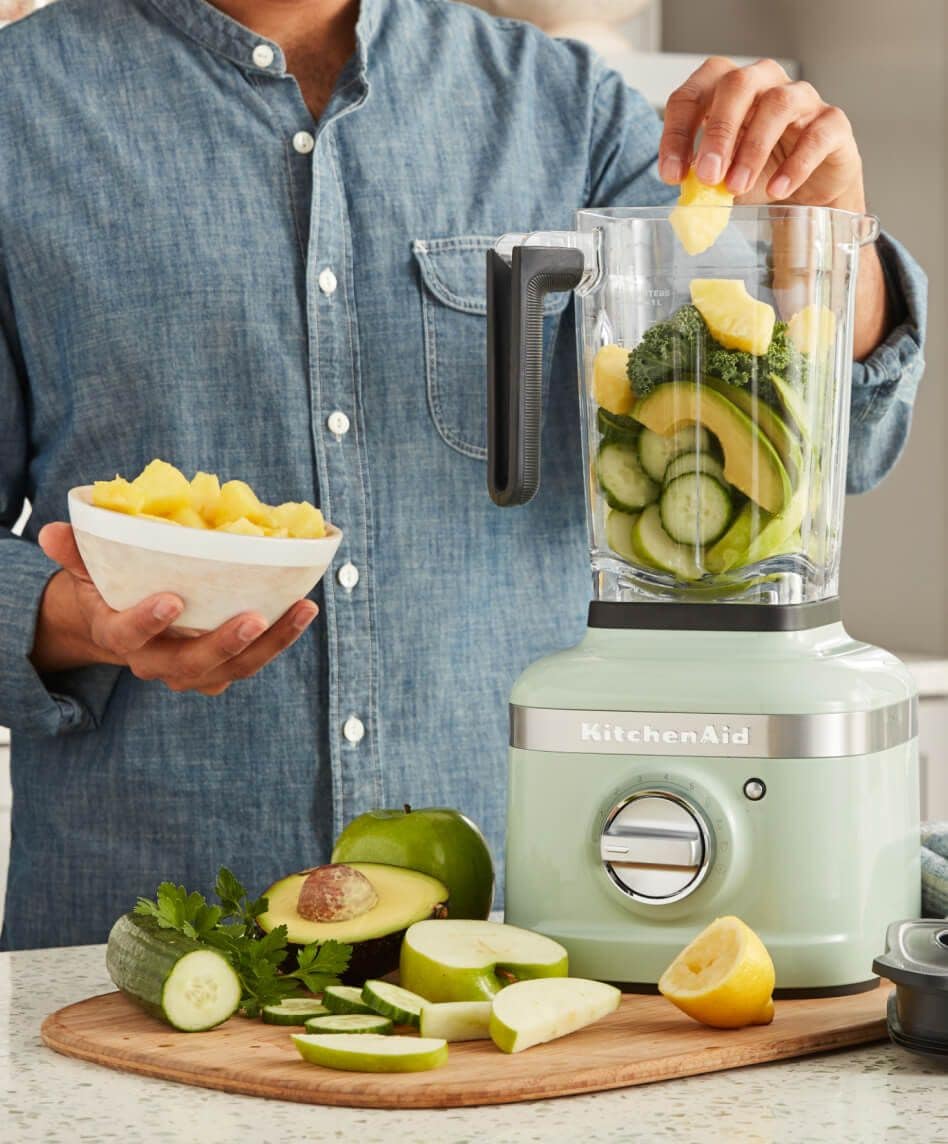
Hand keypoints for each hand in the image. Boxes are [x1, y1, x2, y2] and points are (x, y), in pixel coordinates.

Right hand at [31, 522, 317, 694]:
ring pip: (234, 668)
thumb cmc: (110, 588)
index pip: (128, 636)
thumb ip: (76, 552)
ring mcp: (192, 671)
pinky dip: (280, 639)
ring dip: (272, 643)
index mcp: (118, 634)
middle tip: (255, 617)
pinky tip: (303, 610)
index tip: (172, 599)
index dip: (147, 622)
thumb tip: (54, 530)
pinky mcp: (221, 669)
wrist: (123, 626)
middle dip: (225, 644)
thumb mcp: (88, 570)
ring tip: (302, 609)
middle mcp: (156, 662)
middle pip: (192, 664)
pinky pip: (252, 661)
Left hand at [659, 57, 864, 210]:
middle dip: (718, 132)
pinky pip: (816, 135)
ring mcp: (802, 98)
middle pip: (738, 84)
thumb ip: (702, 182)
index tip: (672, 174)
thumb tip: (683, 194)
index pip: (694, 94)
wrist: (808, 195)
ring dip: (753, 148)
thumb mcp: (722, 179)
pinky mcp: (833, 123)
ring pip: (778, 103)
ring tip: (737, 187)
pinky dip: (795, 164)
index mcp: (727, 90)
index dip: (678, 132)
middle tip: (707, 176)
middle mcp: (764, 83)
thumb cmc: (760, 175)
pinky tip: (777, 189)